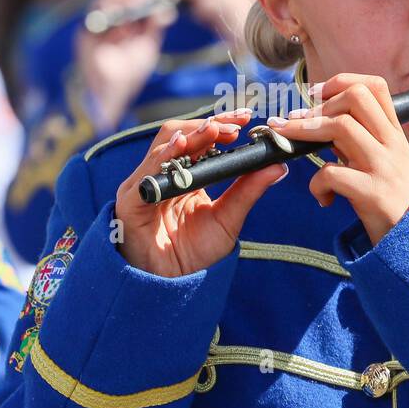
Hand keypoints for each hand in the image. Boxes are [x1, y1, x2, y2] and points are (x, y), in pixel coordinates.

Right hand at [76, 0, 168, 131]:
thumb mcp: (147, 46)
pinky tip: (124, 27)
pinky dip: (110, 22)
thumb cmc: (128, 72)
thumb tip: (166, 9)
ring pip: (103, 5)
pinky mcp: (84, 36)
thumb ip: (154, 27)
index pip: (129, 0)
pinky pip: (95, 22)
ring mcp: (95, 28)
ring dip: (119, 2)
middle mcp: (107, 22)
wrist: (111, 93)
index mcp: (122, 21)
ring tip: (136, 2)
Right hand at [115, 107, 285, 276]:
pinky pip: (145, 175)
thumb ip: (248, 191)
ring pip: (163, 146)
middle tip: (235, 125)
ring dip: (190, 135)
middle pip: (181, 134)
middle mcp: (163, 173)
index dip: (221, 124)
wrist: (174, 288)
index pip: (201, 138)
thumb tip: (278, 166)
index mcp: (185, 173)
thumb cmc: (196, 254)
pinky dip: (161, 159)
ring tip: (214, 130)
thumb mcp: (227, 219)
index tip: (246, 119)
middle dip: (208, 125)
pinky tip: (180, 150)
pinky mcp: (130, 202)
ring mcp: (145, 185)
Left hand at [265, 73, 408, 244]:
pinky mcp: (373, 194)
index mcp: (395, 134)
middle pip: (355, 98)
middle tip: (298, 122)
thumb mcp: (386, 162)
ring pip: (340, 127)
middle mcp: (392, 145)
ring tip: (291, 145)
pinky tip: (322, 198)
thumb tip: (323, 121)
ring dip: (305, 132)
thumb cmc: (393, 201)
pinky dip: (316, 184)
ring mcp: (384, 167)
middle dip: (319, 105)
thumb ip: (362, 140)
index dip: (341, 82)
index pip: (375, 86)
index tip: (316, 94)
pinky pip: (332, 174)